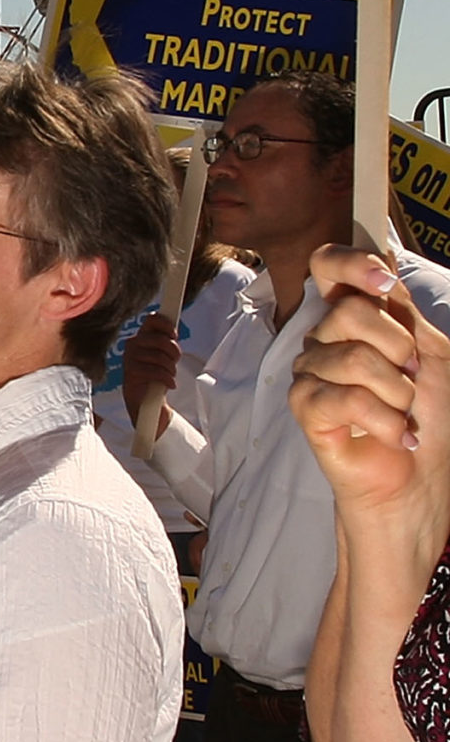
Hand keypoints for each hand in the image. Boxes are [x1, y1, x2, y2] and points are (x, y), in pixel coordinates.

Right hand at [120, 311, 180, 418]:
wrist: (144, 398)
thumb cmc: (155, 374)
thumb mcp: (164, 354)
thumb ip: (167, 340)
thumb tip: (173, 329)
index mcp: (142, 335)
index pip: (152, 319)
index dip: (166, 325)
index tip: (174, 336)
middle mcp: (133, 343)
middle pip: (160, 340)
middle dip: (173, 353)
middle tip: (174, 362)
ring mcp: (130, 357)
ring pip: (159, 357)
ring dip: (170, 369)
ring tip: (170, 376)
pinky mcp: (130, 371)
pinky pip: (155, 371)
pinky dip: (167, 379)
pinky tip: (169, 384)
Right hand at [292, 245, 449, 542]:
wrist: (424, 477)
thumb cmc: (432, 416)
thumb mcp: (434, 352)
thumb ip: (403, 310)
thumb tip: (380, 271)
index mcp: (357, 318)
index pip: (329, 267)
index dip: (350, 265)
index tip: (384, 283)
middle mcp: (327, 340)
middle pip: (348, 313)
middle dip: (398, 347)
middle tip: (412, 378)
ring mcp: (312, 374)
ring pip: (350, 358)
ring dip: (397, 392)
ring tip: (405, 414)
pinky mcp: (306, 409)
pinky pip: (343, 398)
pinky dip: (385, 420)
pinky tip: (399, 435)